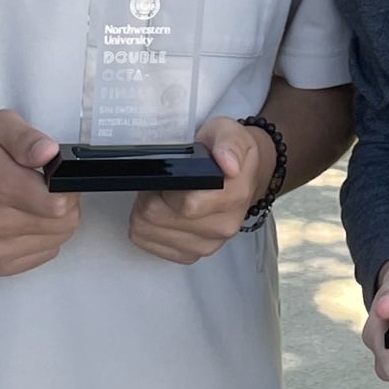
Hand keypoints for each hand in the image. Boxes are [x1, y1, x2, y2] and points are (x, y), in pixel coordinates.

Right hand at [0, 110, 78, 276]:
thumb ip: (27, 138)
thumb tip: (49, 154)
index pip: (58, 203)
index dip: (69, 187)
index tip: (58, 176)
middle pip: (63, 225)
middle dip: (66, 203)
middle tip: (50, 187)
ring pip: (56, 241)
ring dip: (55, 222)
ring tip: (35, 202)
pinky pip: (42, 255)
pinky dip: (43, 238)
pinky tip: (26, 219)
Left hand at [127, 115, 271, 263]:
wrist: (243, 176)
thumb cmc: (228, 152)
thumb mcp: (229, 132)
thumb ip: (229, 144)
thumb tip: (229, 165)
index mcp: (233, 196)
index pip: (186, 204)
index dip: (165, 185)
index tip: (167, 171)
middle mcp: (222, 227)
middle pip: (158, 217)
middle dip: (150, 194)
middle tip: (162, 179)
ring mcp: (206, 246)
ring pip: (148, 231)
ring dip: (146, 210)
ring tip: (163, 193)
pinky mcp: (190, 256)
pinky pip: (148, 244)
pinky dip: (148, 227)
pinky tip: (162, 211)